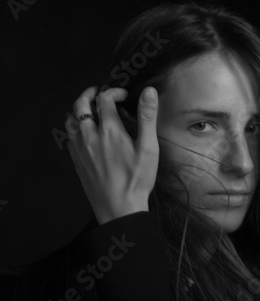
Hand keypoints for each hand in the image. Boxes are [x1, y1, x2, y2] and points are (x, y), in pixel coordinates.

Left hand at [65, 86, 158, 224]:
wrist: (119, 209)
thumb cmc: (136, 181)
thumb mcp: (148, 149)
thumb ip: (147, 118)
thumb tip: (149, 92)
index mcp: (109, 131)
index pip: (104, 98)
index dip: (114, 91)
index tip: (123, 95)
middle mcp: (90, 136)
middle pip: (79, 104)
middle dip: (89, 94)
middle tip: (99, 93)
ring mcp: (80, 150)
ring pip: (70, 121)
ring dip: (78, 111)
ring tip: (90, 111)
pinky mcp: (76, 162)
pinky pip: (69, 138)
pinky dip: (75, 129)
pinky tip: (86, 135)